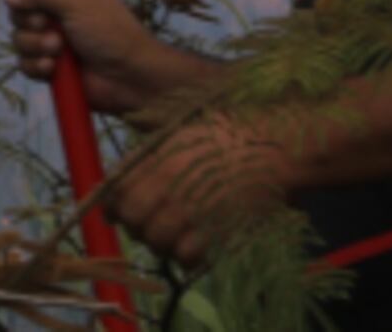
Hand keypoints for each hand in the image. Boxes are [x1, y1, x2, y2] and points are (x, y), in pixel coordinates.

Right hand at [5, 0, 180, 113]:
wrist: (130, 78)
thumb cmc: (110, 31)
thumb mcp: (76, 1)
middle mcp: (56, 8)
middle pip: (19, 6)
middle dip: (28, 18)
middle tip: (46, 23)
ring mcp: (51, 38)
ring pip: (19, 37)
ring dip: (35, 45)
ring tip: (59, 50)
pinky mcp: (49, 65)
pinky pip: (24, 62)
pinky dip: (36, 65)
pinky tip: (53, 68)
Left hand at [110, 118, 294, 268]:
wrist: (277, 146)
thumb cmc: (230, 135)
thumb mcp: (182, 135)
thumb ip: (151, 159)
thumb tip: (120, 186)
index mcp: (160, 158)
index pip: (117, 191)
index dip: (114, 206)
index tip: (118, 213)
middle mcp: (171, 184)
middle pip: (133, 220)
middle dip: (136, 227)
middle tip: (150, 226)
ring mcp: (194, 209)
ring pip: (156, 241)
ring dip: (161, 243)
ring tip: (174, 237)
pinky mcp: (218, 229)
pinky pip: (187, 256)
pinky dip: (186, 256)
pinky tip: (195, 247)